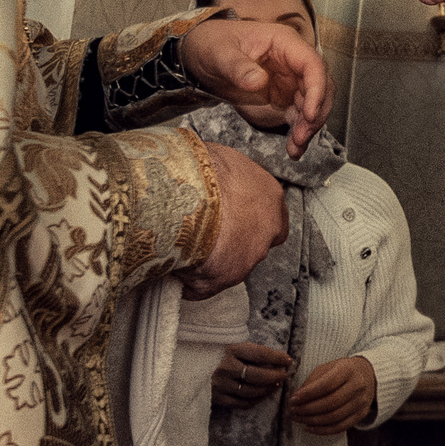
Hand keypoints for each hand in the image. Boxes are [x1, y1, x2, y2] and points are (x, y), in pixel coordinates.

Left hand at [180, 17, 330, 154]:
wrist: (201, 53)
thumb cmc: (212, 43)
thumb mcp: (219, 53)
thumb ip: (238, 67)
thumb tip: (259, 81)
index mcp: (284, 42)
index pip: (312, 64)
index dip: (317, 89)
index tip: (309, 114)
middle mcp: (293, 60)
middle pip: (320, 86)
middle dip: (315, 114)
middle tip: (301, 137)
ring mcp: (290, 78)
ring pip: (314, 103)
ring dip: (309, 126)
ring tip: (295, 147)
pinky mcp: (284, 95)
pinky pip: (300, 114)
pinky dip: (299, 130)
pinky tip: (293, 148)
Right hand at [183, 146, 286, 299]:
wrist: (185, 192)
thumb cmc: (201, 168)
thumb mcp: (221, 159)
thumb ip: (228, 175)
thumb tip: (212, 175)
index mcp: (269, 196)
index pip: (271, 215)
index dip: (250, 218)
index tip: (233, 217)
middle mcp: (267, 229)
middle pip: (255, 242)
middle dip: (234, 242)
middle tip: (207, 234)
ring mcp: (248, 257)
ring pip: (231, 265)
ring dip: (211, 261)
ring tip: (182, 247)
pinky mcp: (223, 277)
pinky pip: (202, 285)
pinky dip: (189, 281)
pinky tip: (173, 268)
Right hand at [212, 341, 291, 408]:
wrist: (193, 369)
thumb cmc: (220, 355)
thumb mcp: (234, 346)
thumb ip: (252, 351)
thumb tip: (280, 359)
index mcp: (231, 350)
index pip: (260, 354)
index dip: (277, 358)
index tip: (288, 360)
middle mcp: (226, 367)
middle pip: (257, 375)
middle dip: (275, 376)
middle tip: (284, 375)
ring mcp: (221, 385)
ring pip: (252, 391)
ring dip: (268, 389)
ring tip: (276, 385)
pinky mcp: (218, 398)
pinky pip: (243, 403)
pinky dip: (257, 399)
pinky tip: (263, 394)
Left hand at [287, 355, 377, 434]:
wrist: (369, 376)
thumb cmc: (343, 371)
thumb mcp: (328, 367)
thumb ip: (313, 381)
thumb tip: (297, 398)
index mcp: (348, 370)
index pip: (326, 385)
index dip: (308, 394)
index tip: (293, 399)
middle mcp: (357, 386)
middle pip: (330, 403)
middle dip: (307, 409)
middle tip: (292, 410)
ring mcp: (361, 402)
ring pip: (334, 417)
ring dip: (312, 420)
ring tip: (298, 418)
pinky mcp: (361, 415)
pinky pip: (340, 427)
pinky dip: (322, 430)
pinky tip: (309, 427)